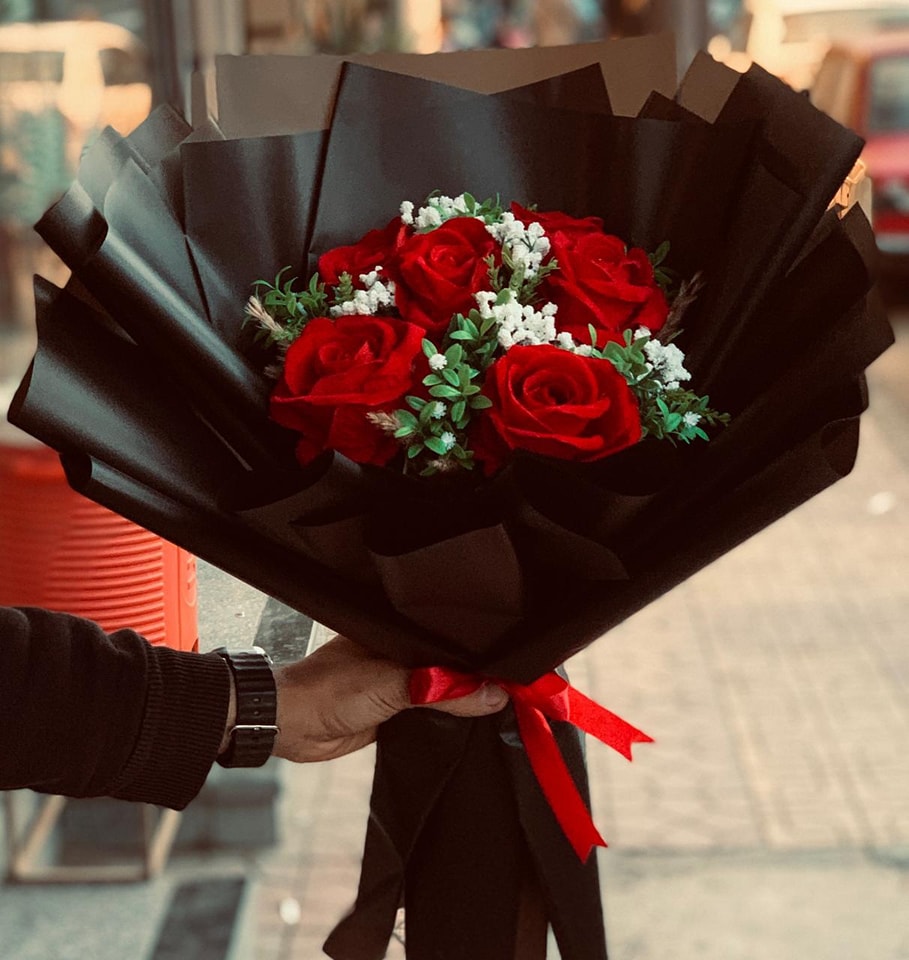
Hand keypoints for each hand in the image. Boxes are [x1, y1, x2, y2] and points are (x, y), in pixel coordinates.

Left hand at [270, 635, 507, 762]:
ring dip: (466, 700)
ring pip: (445, 689)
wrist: (288, 726)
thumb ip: (442, 690)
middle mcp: (401, 652)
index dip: (483, 648)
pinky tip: (474, 724)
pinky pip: (433, 714)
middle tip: (520, 685)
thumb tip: (494, 694)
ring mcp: (399, 683)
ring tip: (507, 704)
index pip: (452, 635)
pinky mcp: (395, 712)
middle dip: (481, 675)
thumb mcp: (391, 685)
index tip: (518, 662)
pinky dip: (450, 720)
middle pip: (453, 663)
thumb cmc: (327, 690)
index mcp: (399, 631)